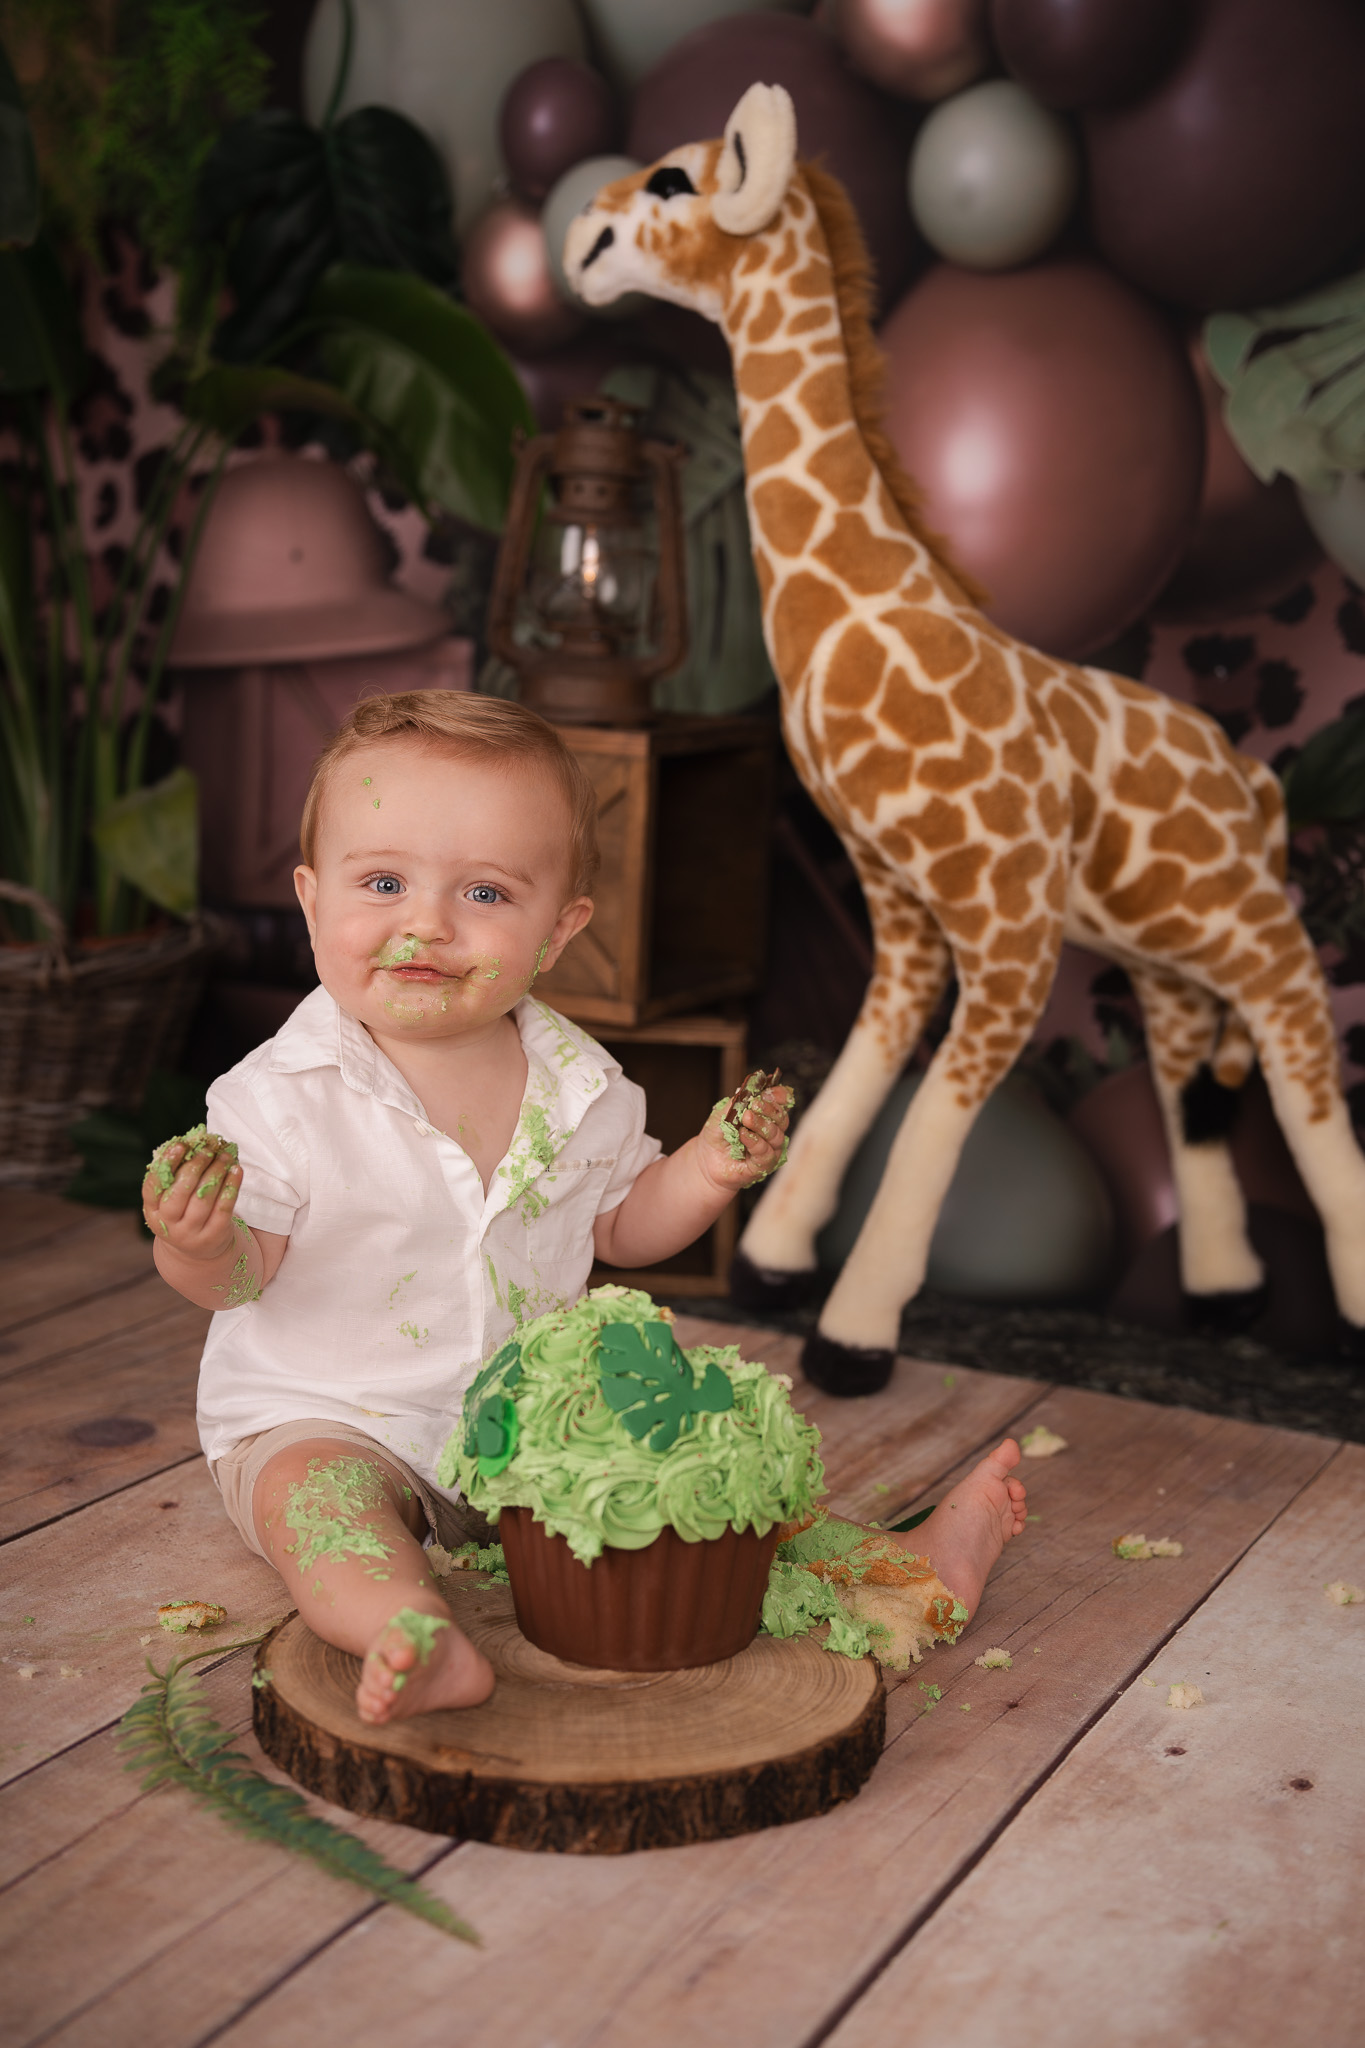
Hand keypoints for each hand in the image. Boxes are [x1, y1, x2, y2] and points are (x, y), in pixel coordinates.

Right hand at [141, 1131, 242, 1259]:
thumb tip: (192, 1143)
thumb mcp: (171, 1200)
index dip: (167, 1164)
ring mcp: (191, 1233)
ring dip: (216, 1172)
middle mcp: (169, 1225)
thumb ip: (175, 1176)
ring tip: (225, 1156)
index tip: (181, 1145)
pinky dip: (231, 1186)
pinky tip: (237, 1170)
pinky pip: (224, 1207)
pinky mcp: (213, 1235)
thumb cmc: (183, 1214)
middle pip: (181, 1192)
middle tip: (208, 1149)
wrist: (199, 1250)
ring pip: (203, 1198)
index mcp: (152, 1212)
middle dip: (196, 1166)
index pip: (154, 1187)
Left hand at [696, 1085, 792, 1192]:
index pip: (781, 1102)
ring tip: (746, 1119)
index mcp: (766, 1114)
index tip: (767, 1092)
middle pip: (781, 1118)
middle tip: (754, 1104)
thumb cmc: (718, 1135)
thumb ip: (734, 1104)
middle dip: (769, 1109)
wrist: (707, 1159)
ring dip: (761, 1125)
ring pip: (776, 1135)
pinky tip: (744, 1135)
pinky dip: (755, 1142)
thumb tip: (743, 1092)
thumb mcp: (721, 1115)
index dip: (778, 1095)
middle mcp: (773, 1130)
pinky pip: (766, 1153)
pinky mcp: (765, 1165)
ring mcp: (771, 1149)